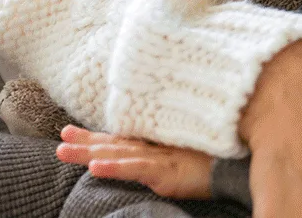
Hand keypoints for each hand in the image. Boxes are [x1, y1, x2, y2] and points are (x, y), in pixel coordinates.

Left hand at [56, 125, 213, 199]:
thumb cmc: (219, 161)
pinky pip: (137, 169)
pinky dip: (115, 167)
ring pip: (119, 153)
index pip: (122, 139)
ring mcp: (161, 158)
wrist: (240, 169)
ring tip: (63, 151)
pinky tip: (96, 167)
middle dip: (86, 141)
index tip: (70, 130)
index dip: (96, 135)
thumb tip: (150, 152)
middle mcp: (157, 148)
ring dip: (90, 152)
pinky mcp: (167, 172)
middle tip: (61, 137)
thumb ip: (169, 152)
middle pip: (115, 143)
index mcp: (160, 144)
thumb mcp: (189, 155)